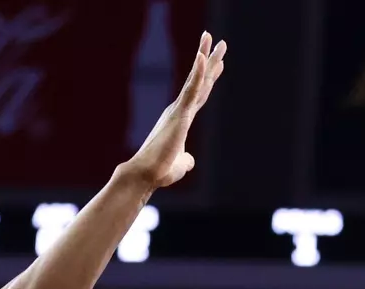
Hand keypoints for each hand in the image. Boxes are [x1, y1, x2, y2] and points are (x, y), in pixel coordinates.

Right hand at [128, 31, 226, 189]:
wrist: (146, 174)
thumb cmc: (160, 171)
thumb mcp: (180, 165)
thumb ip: (186, 160)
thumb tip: (190, 161)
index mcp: (181, 119)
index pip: (199, 94)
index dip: (208, 77)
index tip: (216, 62)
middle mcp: (179, 110)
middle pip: (199, 80)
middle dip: (210, 59)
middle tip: (218, 41)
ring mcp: (179, 110)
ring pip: (196, 79)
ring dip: (205, 56)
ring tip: (212, 37)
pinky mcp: (179, 114)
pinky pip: (191, 90)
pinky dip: (198, 74)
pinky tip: (204, 57)